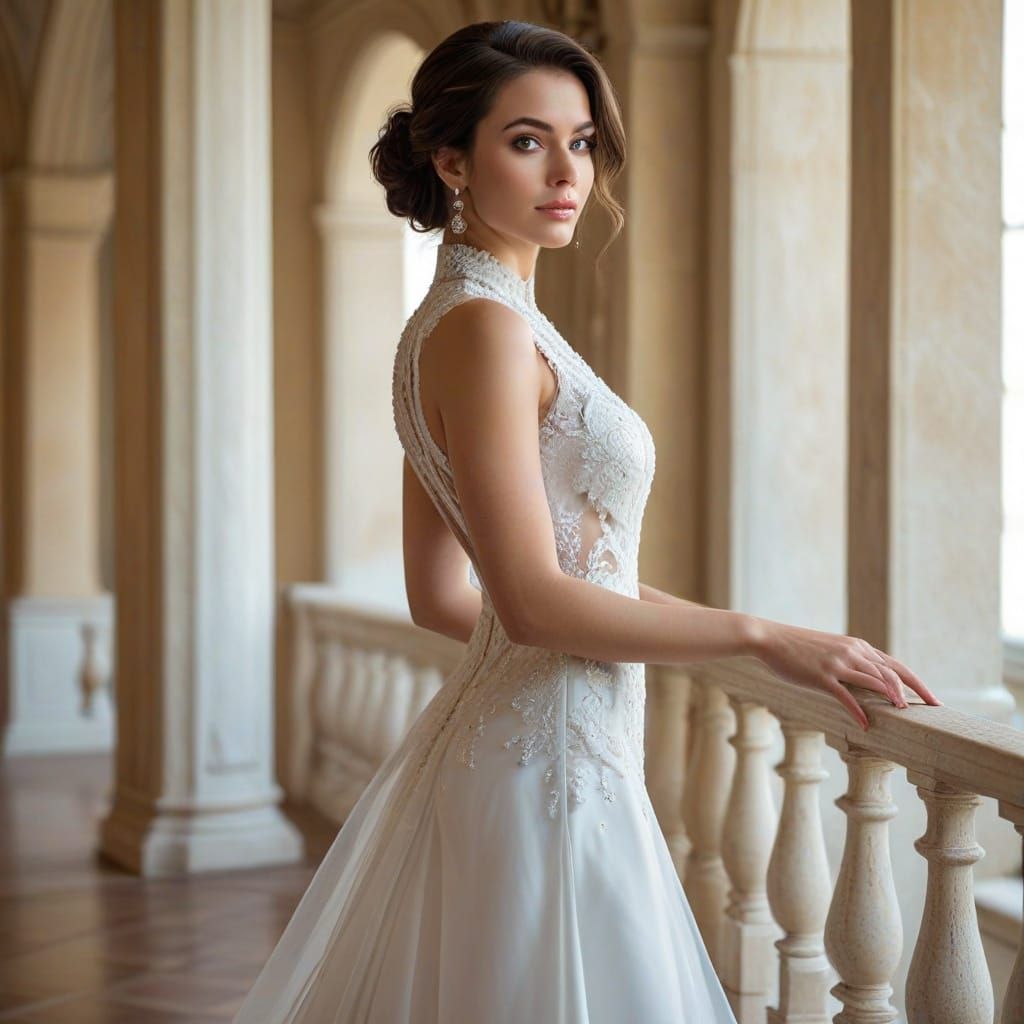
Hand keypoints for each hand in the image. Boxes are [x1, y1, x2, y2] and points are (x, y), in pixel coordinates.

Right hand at [753, 620, 942, 730]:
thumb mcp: (830, 649)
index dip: (917, 683)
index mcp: (857, 646)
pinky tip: (865, 725)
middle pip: (893, 673)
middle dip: (916, 691)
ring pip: (874, 681)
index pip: (895, 665)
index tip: (933, 699)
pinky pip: (845, 695)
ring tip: (904, 714)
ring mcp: (837, 663)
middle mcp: (852, 652)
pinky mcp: (821, 676)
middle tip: (934, 709)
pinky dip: (858, 711)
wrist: (769, 638)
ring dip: (891, 698)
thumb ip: (850, 661)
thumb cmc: (797, 646)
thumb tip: (867, 680)